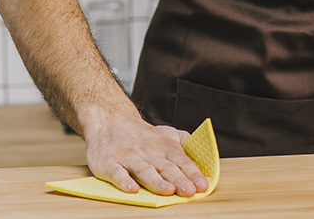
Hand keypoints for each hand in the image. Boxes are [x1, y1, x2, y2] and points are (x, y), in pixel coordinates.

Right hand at [84, 116, 208, 195]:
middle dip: (179, 180)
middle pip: (166, 167)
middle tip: (189, 191)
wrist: (111, 121)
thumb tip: (204, 155)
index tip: (203, 186)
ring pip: (144, 171)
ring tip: (168, 190)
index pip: (182, 161)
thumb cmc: (143, 135)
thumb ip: (185, 144)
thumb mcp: (168, 133)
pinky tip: (132, 190)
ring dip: (156, 181)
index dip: (193, 174)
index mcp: (165, 146)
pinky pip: (117, 173)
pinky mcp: (109, 163)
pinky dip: (124, 181)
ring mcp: (129, 157)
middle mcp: (149, 151)